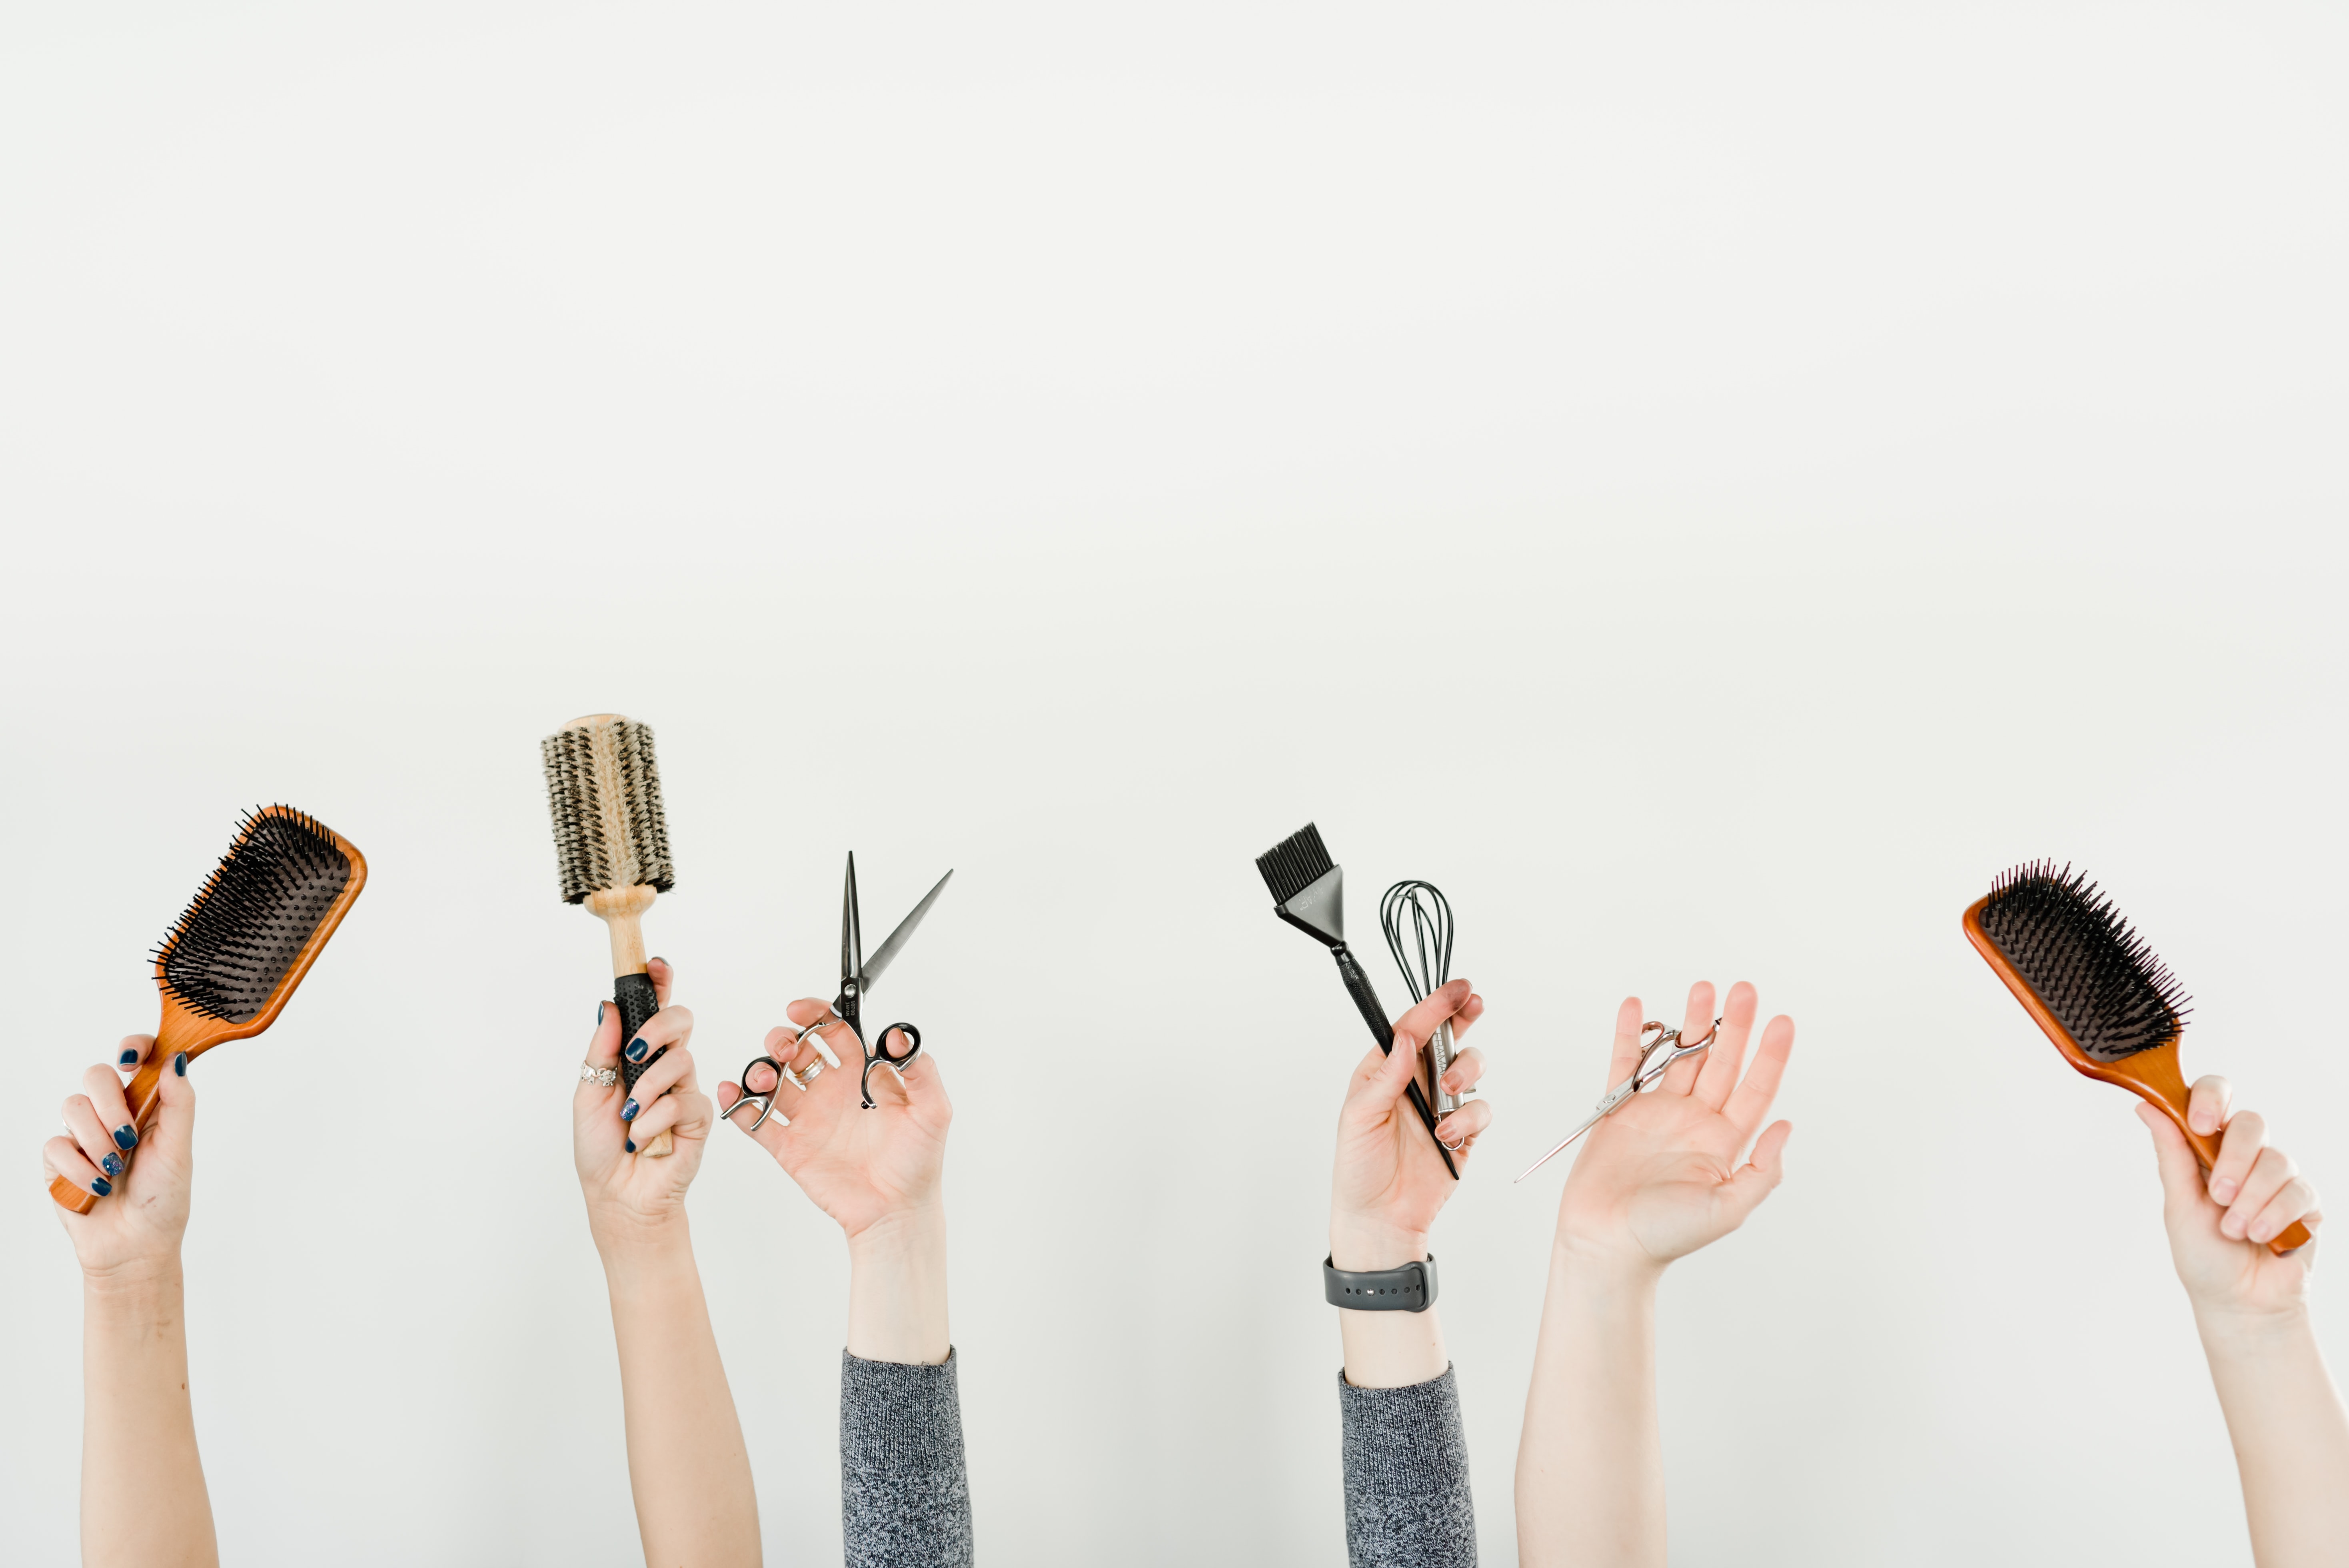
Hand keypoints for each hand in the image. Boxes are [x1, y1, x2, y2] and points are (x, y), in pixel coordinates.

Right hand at [43, 1036, 193, 1281]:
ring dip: (98, 1140)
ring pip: (73, 1106)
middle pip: (96, 1075)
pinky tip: (97, 1186)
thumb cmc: (163, 1198)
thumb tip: (178, 1059)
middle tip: (128, 1136)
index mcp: (147, 1104)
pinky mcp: (59, 1160)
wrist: (136, 1245)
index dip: (132, 1048)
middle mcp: (113, 1113)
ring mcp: (83, 1134)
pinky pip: (56, 1144)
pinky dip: (79, 1167)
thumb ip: (179, 1103)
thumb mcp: (178, 1148)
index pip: (136, 1058)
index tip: (130, 1061)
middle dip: (111, 1104)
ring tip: (116, 1169)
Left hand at [575, 958, 712, 1243]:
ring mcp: (685, 1091)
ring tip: (630, 1115)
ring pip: (682, 1060)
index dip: (660, 982)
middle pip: (681, 1021)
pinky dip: (656, 1119)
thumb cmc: (601, 1148)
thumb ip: (601, 1049)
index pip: (655, 1010)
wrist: (616, 1194)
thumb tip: (608, 1005)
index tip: (654, 964)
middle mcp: (666, 1068)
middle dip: (659, 1026)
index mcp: (639, 1056)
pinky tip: (643, 1138)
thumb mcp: (588, 1092)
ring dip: (647, 1088)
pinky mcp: (699, 1119)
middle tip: (636, 1052)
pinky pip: (685, 1102)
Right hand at [716, 998, 951, 1241]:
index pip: (834, 1032)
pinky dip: (739, 1104)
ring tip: (766, 1077)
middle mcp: (831, 1091)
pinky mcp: (790, 1147)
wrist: (898, 1211)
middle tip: (786, 1048)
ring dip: (761, 1069)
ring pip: (773, 1081)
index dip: (816, 1015)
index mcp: (862, 1075)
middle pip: (797, 1051)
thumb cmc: (918, 1162)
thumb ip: (920, 1069)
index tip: (800, 1009)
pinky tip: (732, 1092)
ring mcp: (808, 1118)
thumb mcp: (932, 1110)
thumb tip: (897, 1035)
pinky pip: (757, 1121)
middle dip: (784, 1039)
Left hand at [1329, 978, 1489, 1267]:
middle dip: (1462, 1017)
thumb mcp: (1359, 1117)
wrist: (1380, 1218)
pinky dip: (1469, 1118)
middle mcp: (1416, 1081)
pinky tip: (1448, 1136)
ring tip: (1446, 1096)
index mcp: (1385, 1070)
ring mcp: (1442, 1105)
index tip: (1456, 989)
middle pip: (1448, 1037)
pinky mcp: (1463, 1132)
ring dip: (1464, 1073)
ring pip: (1470, 1068)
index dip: (1434, 1005)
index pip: (1412, 1028)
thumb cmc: (1359, 1167)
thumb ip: (1386, 1077)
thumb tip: (1407, 1039)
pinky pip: (1481, 1110)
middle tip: (1473, 1005)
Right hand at [1554, 982, 1793, 1276]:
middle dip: (1734, 1025)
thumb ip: (1762, 1169)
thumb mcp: (1729, 1209)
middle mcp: (1694, 1121)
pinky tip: (1637, 1007)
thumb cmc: (1666, 1235)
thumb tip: (1788, 1126)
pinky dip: (1629, 1035)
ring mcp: (1656, 1112)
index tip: (1782, 1021)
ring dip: (1691, 1023)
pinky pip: (1626, 1064)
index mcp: (1723, 1142)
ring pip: (1678, 1057)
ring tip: (1703, 988)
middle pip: (1720, 1062)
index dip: (1770, 1055)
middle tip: (1745, 990)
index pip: (1754, 1088)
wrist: (1607, 1244)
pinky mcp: (1619, 1110)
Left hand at [2139, 1079, 2321, 1322]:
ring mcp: (2278, 1178)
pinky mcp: (2306, 1203)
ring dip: (2251, 1198)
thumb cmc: (2203, 1255)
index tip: (2199, 1123)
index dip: (2210, 1099)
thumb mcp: (2178, 1203)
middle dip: (2233, 1159)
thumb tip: (2145, 1105)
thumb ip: (2171, 1153)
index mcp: (2208, 1148)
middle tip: (2218, 1196)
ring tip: (2235, 1230)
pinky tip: (2261, 1236)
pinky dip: (2275, 1215)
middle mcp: (2245, 1156)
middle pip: (2251, 1122)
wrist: (2238, 1302)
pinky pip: (2298, 1190)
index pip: (2215, 1097)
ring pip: (2276, 1159)